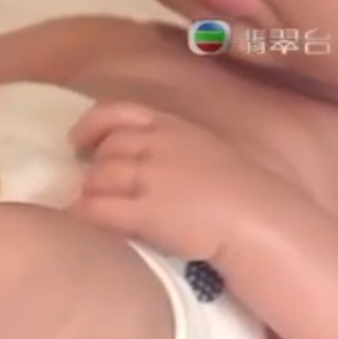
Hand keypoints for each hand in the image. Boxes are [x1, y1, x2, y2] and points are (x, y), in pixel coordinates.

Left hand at [67, 101, 280, 262]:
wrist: (260, 222)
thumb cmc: (237, 194)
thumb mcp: (204, 151)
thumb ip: (170, 148)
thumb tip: (135, 160)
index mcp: (174, 127)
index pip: (120, 113)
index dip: (91, 126)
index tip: (77, 142)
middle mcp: (158, 146)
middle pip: (104, 152)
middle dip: (94, 172)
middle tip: (95, 191)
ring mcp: (150, 178)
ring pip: (95, 179)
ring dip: (89, 196)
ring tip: (96, 212)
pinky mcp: (145, 211)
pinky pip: (96, 209)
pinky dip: (84, 215)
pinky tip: (82, 225)